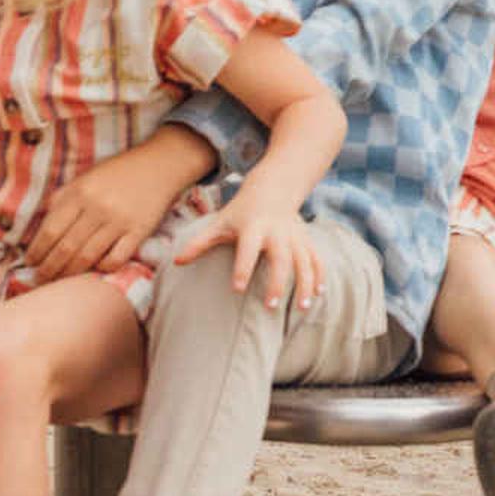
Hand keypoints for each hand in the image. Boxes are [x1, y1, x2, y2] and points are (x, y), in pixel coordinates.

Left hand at [37, 137, 206, 279]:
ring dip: (69, 274)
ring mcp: (119, 221)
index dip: (37, 251)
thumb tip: (39, 227)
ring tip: (59, 282)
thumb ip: (62, 198)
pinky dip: (102, 268)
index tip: (29, 263)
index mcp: (80, 193)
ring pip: (87, 257)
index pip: (51, 229)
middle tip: (40, 280)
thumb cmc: (118, 172)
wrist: (160, 164)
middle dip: (48, 269)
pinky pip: (116, 259)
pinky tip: (94, 269)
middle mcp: (97, 207)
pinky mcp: (139, 231)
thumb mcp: (85, 177)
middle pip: (66, 248)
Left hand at [174, 193, 323, 312]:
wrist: (274, 188)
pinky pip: (316, 259)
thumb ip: (200, 243)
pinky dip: (318, 275)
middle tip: (269, 306)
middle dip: (278, 282)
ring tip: (302, 307)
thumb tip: (175, 262)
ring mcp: (295, 236)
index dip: (243, 268)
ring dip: (305, 284)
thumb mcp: (220, 223)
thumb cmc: (241, 211)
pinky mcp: (306, 239)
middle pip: (281, 258)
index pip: (248, 250)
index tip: (238, 289)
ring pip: (304, 261)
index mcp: (253, 228)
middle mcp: (277, 232)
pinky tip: (318, 294)